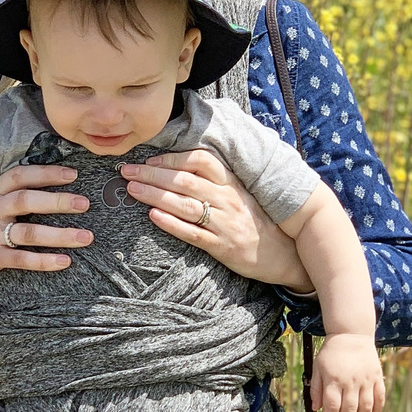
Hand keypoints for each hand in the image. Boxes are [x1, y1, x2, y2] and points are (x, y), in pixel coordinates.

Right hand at [0, 163, 93, 323]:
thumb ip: (7, 194)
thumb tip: (43, 183)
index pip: (20, 176)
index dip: (46, 173)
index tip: (73, 174)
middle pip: (27, 199)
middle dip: (58, 200)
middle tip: (85, 203)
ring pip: (28, 232)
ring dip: (59, 234)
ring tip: (85, 237)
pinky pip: (20, 259)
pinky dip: (43, 261)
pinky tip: (64, 262)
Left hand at [119, 150, 313, 290]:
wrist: (284, 253)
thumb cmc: (254, 220)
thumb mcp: (239, 193)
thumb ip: (214, 180)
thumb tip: (178, 166)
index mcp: (230, 182)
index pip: (199, 160)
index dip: (171, 158)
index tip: (148, 160)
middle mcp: (227, 198)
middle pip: (185, 180)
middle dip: (152, 174)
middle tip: (127, 171)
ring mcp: (225, 223)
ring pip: (185, 204)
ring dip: (155, 195)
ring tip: (132, 190)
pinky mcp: (222, 247)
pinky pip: (193, 233)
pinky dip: (171, 223)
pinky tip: (153, 216)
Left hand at [310, 333, 384, 411]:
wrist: (351, 333)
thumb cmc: (332, 351)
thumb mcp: (318, 366)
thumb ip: (316, 388)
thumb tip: (316, 409)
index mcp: (334, 378)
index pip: (332, 406)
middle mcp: (351, 381)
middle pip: (349, 411)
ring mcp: (366, 380)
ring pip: (365, 409)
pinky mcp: (377, 377)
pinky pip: (379, 399)